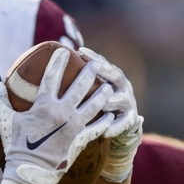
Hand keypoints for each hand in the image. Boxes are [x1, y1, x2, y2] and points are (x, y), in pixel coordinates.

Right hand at [0, 48, 116, 183]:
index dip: (58, 62)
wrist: (29, 173)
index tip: (64, 51)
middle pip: (80, 88)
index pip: (52, 77)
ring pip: (93, 106)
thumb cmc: (16, 146)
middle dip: (89, 73)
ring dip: (102, 95)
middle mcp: (62, 113)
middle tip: (95, 64)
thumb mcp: (4, 122)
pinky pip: (96, 128)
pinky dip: (104, 121)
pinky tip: (110, 115)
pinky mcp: (80, 140)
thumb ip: (0, 102)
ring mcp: (73, 127)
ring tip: (108, 87)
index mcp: (43, 106)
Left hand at [77, 47, 141, 182]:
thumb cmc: (97, 103)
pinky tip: (106, 132)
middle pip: (116, 76)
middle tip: (94, 67)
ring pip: (121, 99)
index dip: (93, 56)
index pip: (102, 63)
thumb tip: (53, 63)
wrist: (120, 123)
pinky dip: (116, 127)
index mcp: (110, 77)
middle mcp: (121, 86)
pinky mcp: (129, 119)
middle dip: (105, 71)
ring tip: (104, 105)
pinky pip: (124, 123)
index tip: (80, 51)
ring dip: (112, 101)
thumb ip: (79, 80)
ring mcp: (127, 102)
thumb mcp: (91, 90)